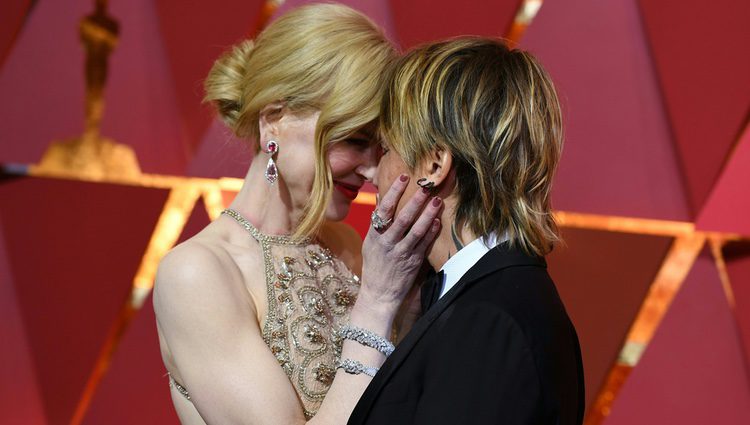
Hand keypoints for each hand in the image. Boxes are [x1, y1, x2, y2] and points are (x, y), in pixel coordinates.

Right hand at [356, 175, 441, 322]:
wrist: (379, 294)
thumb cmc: (375, 265)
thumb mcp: (370, 242)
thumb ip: (377, 221)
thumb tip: (381, 196)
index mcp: (375, 235)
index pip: (384, 209)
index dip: (394, 192)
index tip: (404, 177)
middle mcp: (387, 243)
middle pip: (402, 218)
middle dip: (415, 201)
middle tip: (426, 187)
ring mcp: (401, 253)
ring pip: (416, 231)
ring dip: (427, 215)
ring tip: (436, 201)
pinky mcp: (412, 263)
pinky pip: (424, 245)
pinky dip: (431, 233)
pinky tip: (437, 222)